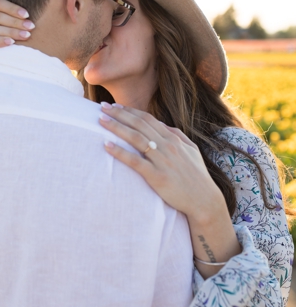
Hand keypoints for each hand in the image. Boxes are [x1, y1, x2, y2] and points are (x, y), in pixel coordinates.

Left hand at [98, 103, 228, 223]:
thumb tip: (162, 124)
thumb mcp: (191, 150)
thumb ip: (177, 135)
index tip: (114, 105)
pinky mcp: (157, 176)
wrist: (204, 200)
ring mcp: (162, 161)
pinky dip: (120, 152)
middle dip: (119, 114)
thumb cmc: (196, 176)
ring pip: (135, 139)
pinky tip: (106, 145)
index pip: (148, 119)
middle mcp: (168, 146)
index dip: (130, 111)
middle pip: (139, 125)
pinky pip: (135, 161)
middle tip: (101, 107)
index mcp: (174, 139)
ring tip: (101, 120)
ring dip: (117, 128)